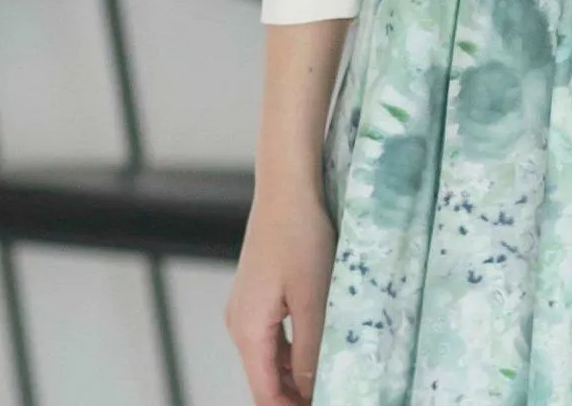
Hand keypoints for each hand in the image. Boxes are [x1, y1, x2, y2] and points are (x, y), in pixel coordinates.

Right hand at [224, 184, 335, 404]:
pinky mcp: (258, 290)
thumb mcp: (313, 298)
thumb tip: (311, 391)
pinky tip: (317, 349)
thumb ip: (309, 350)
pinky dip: (291, 350)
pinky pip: (272, 334)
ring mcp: (246, 305)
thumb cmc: (301, 236)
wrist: (287, 186)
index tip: (327, 404)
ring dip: (295, 374)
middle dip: (294, 396)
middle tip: (332, 394)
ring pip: (269, 357)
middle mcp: (239, 322)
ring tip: (328, 381)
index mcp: (248, 330)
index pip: (265, 393)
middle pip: (265, 378)